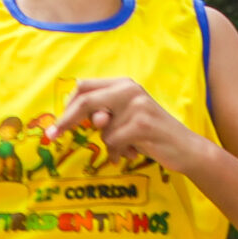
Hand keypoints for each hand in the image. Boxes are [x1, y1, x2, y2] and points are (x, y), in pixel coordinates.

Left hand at [46, 78, 201, 170]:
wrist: (185, 147)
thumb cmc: (151, 135)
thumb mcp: (125, 119)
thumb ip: (102, 115)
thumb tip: (73, 118)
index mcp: (123, 84)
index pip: (84, 86)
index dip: (67, 104)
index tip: (56, 123)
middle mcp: (129, 89)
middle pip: (85, 101)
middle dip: (66, 120)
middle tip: (51, 136)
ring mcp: (136, 105)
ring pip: (101, 129)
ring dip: (110, 145)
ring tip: (128, 147)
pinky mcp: (141, 124)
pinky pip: (113, 142)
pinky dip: (117, 153)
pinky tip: (131, 154)